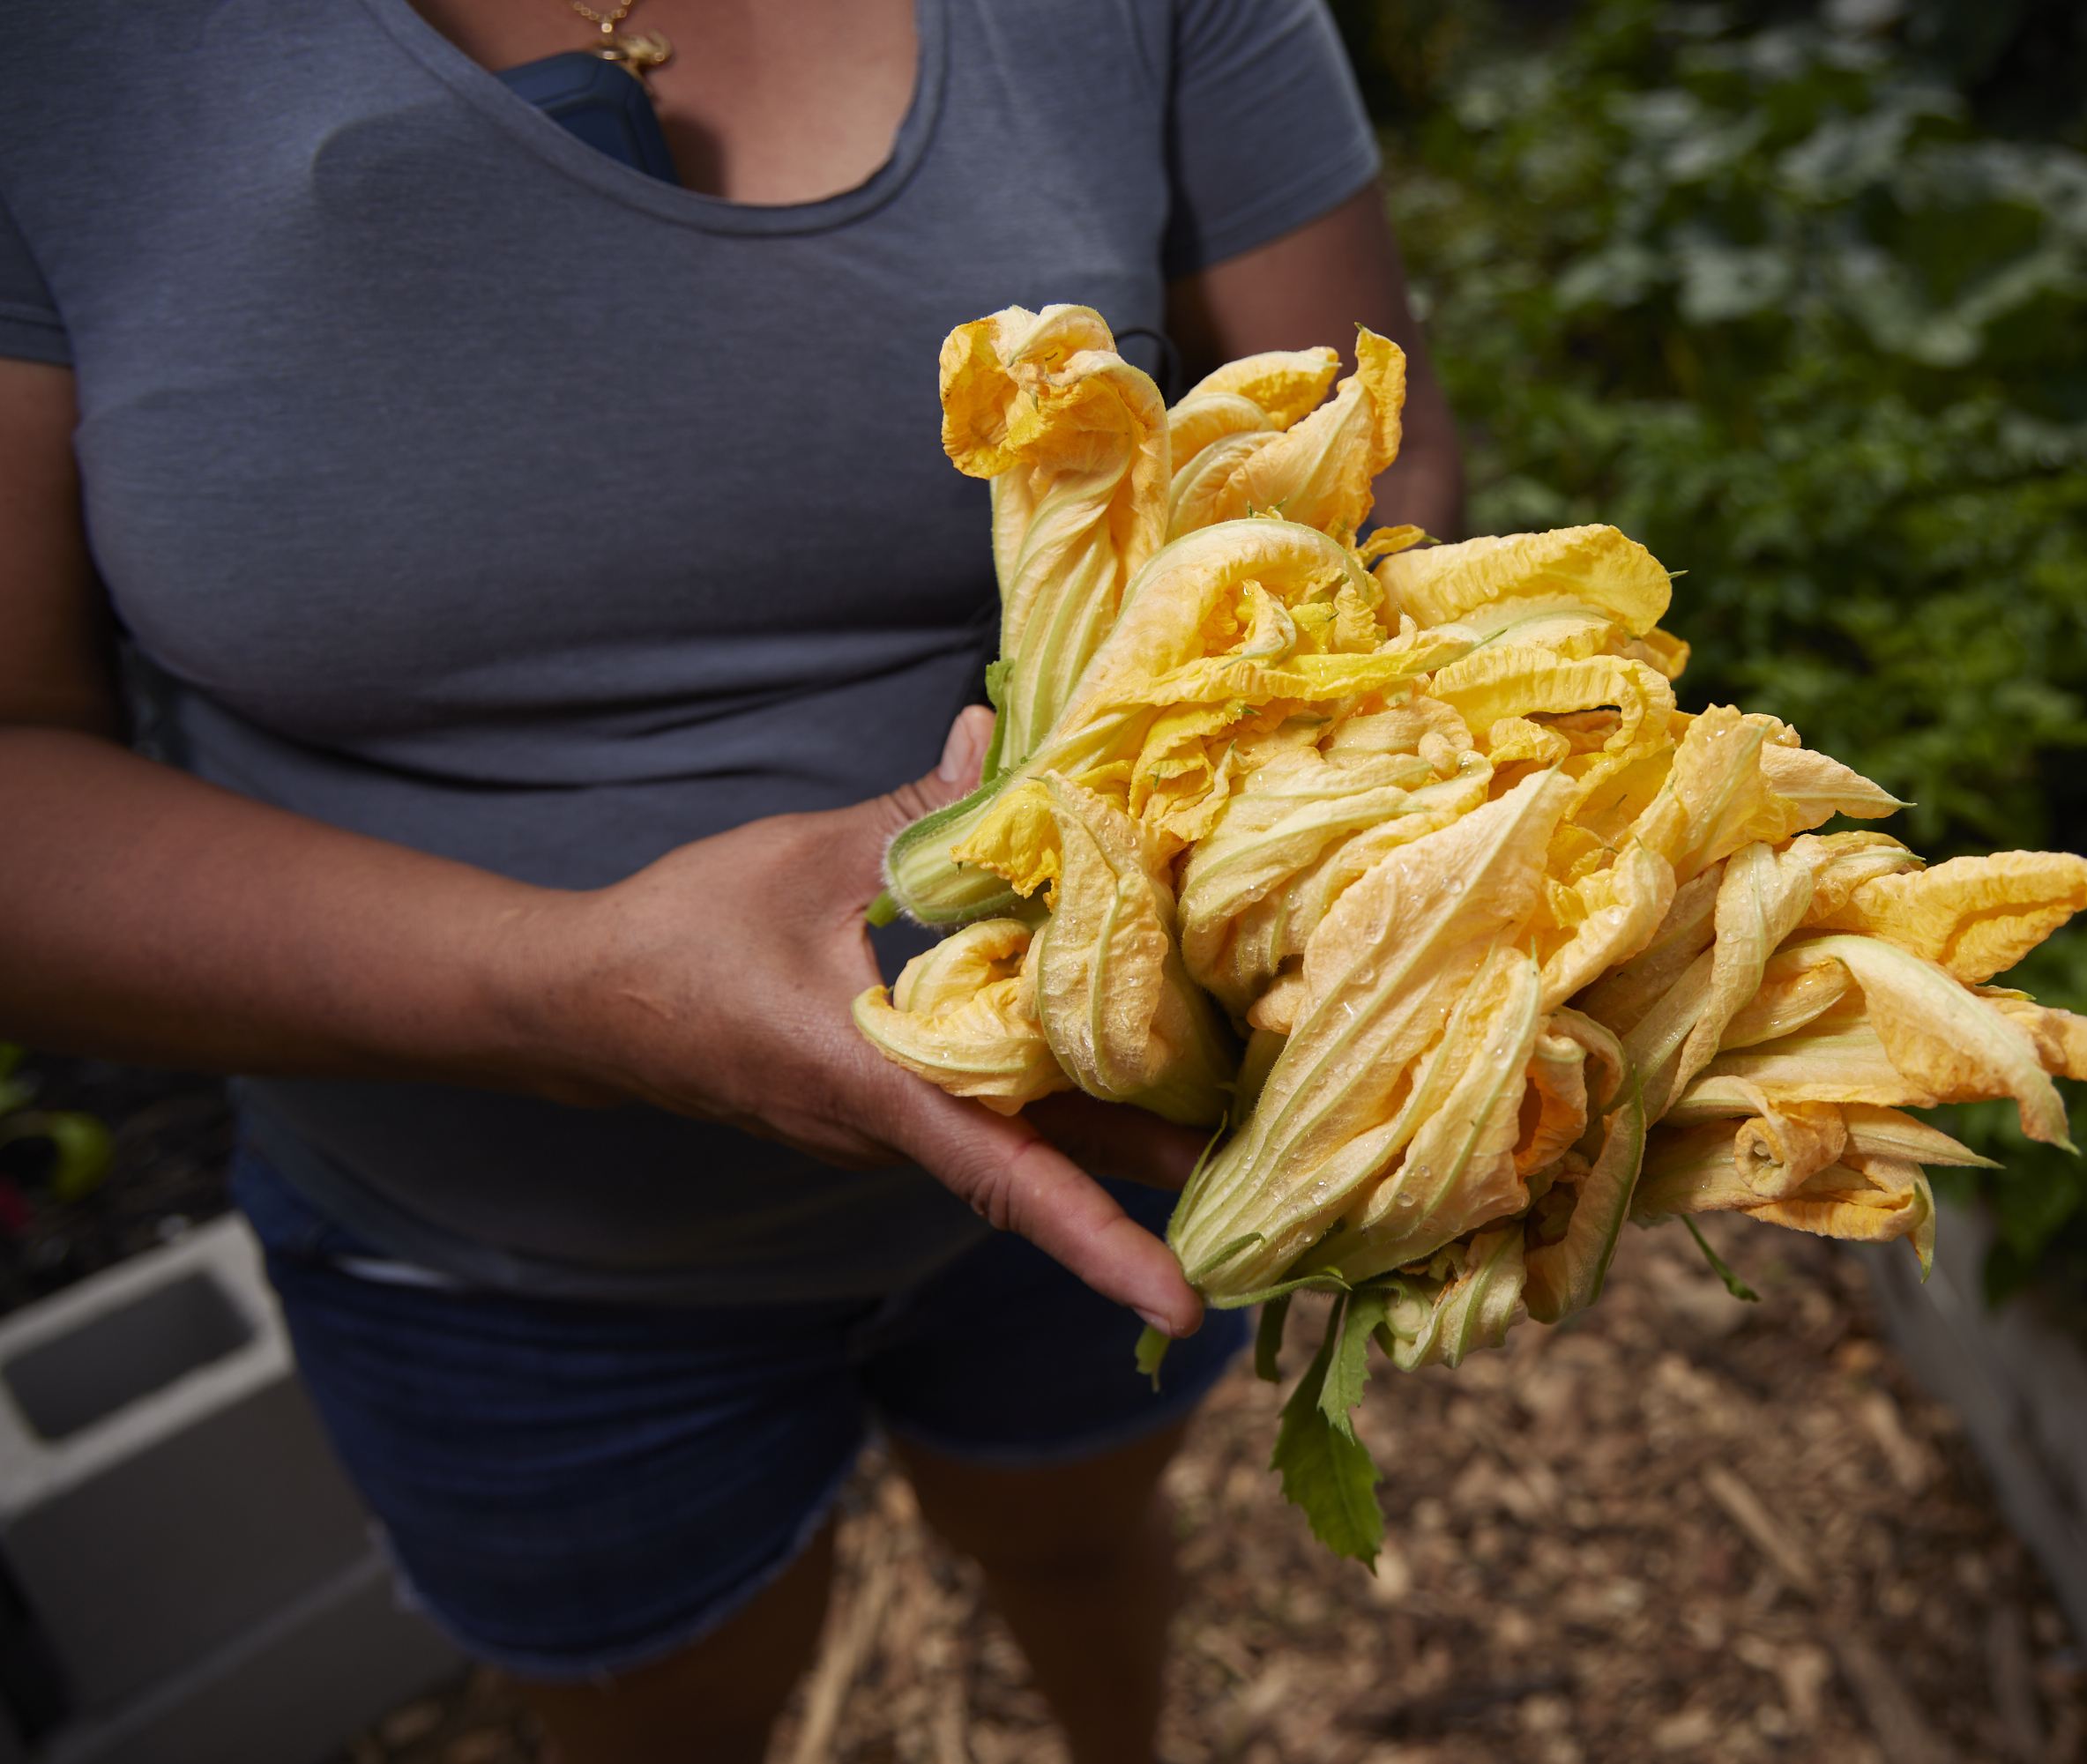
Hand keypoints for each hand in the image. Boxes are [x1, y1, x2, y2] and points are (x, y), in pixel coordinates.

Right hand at [519, 705, 1205, 1335]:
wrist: (578, 1007)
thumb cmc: (678, 938)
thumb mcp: (805, 860)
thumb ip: (916, 815)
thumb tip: (995, 735)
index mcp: (874, 1088)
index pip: (1008, 1179)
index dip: (1101, 1246)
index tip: (1184, 1306)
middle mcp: (891, 1131)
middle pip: (1049, 1165)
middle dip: (1158, 1175)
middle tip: (1280, 1166)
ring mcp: (886, 1130)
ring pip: (1023, 1137)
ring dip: (1117, 1127)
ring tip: (1236, 1095)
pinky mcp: (881, 1110)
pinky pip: (987, 1108)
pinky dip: (1057, 1087)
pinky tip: (1121, 1040)